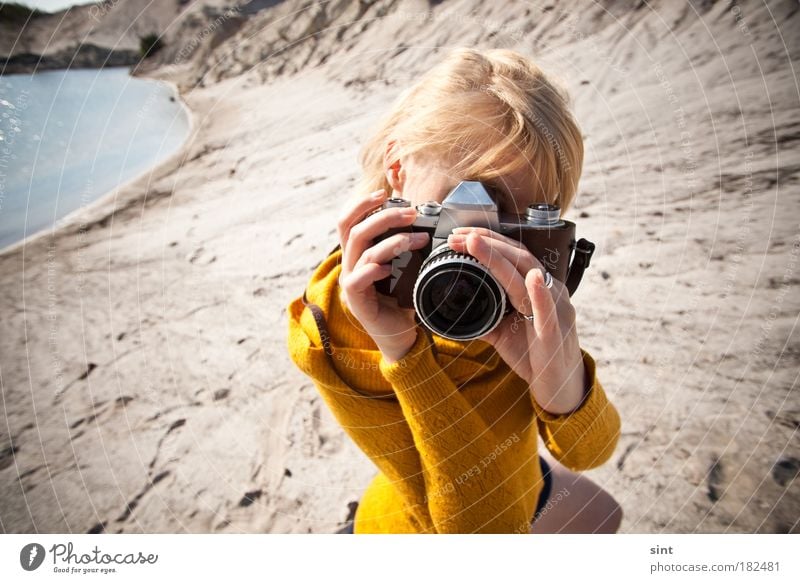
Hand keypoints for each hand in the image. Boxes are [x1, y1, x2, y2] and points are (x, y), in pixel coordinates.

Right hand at [337, 189, 429, 362]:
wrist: (402, 335)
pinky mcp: (356, 302)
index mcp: (357, 253)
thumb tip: (416, 214)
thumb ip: (402, 241)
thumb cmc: (403, 297)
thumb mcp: (404, 263)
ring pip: (362, 252)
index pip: (347, 221)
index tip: (385, 193)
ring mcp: (351, 283)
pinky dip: (374, 269)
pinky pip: (358, 279)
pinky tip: (392, 269)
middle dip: (384, 216)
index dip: (361, 204)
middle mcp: (349, 265)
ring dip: (393, 241)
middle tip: (411, 213)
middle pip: (355, 230)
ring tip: (419, 239)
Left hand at [447, 227, 588, 414]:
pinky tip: (531, 278)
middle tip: (458, 236)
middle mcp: (549, 292)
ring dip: (501, 258)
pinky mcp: (556, 334)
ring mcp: (555, 311)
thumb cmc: (535, 354)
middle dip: (487, 243)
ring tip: (477, 243)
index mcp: (537, 288)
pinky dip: (540, 294)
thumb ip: (484, 315)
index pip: (513, 254)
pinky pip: (548, 312)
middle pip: (519, 257)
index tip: (459, 235)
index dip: (488, 240)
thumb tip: (454, 307)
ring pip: (529, 276)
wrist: (559, 387)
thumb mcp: (502, 332)